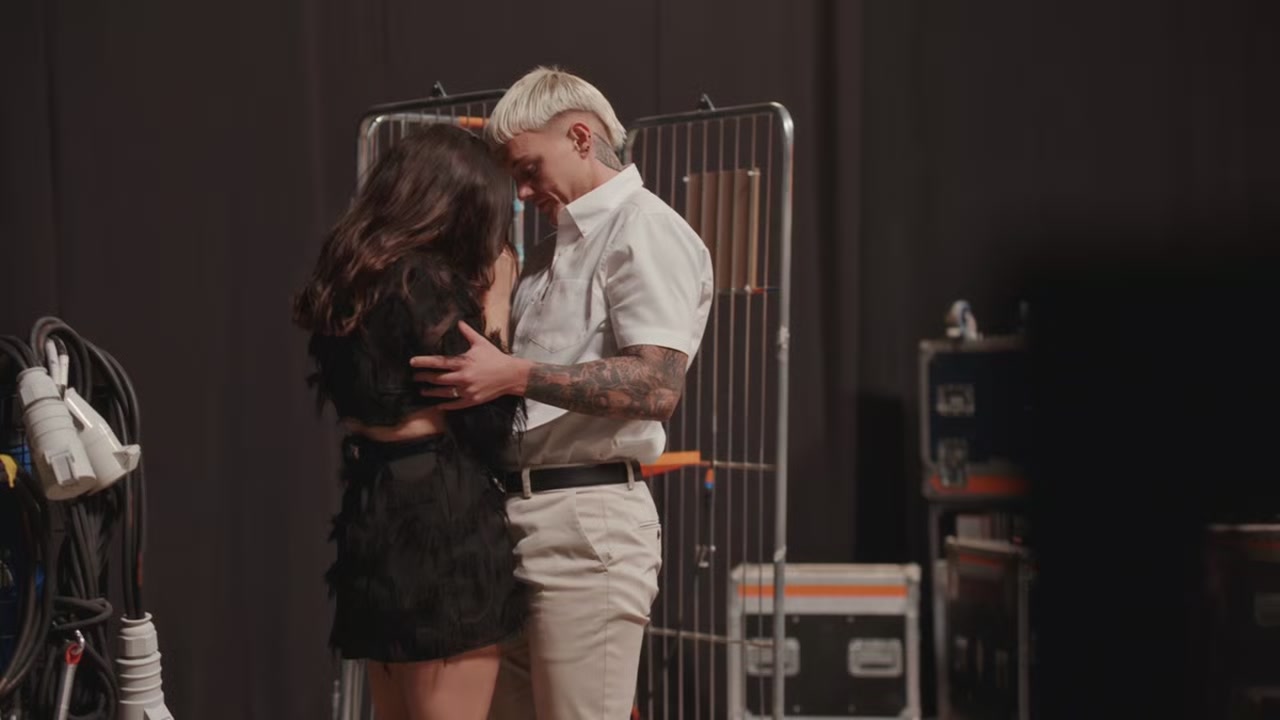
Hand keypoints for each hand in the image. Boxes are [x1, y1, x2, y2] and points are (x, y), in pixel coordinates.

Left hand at [410, 321, 530, 409]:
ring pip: (444, 393)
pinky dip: (446, 405)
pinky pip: (455, 404)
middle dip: (424, 377)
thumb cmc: (495, 358)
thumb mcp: (481, 343)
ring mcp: (467, 390)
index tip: (412, 362)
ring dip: (431, 392)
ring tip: (423, 390)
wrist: (510, 375)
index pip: (439, 362)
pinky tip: (438, 405)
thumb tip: (459, 322)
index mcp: (463, 362)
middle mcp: (463, 377)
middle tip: (415, 377)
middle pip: (438, 379)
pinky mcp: (472, 400)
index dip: (424, 362)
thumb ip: (468, 333)